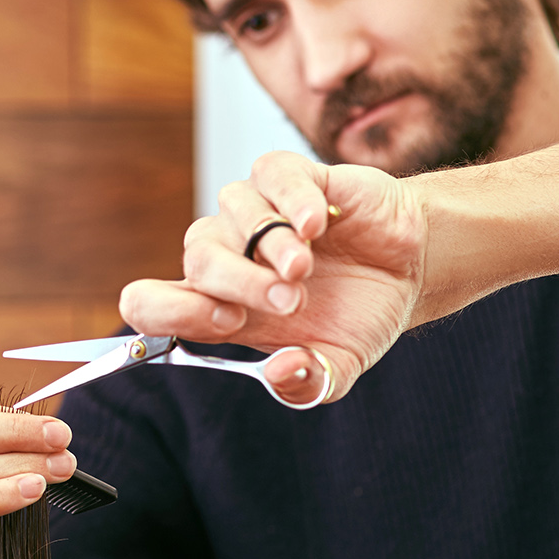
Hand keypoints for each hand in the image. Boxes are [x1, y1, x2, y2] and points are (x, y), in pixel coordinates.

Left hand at [119, 152, 427, 403]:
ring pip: (231, 213)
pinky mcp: (290, 177)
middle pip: (196, 259)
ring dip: (269, 245)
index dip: (164, 312)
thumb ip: (309, 383)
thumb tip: (280, 373)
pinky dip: (291, 199)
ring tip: (304, 269)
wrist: (410, 268)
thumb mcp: (339, 365)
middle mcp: (227, 255)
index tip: (223, 321)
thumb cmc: (359, 314)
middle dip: (240, 283)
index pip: (148, 303)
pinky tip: (316, 225)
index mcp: (220, 306)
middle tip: (290, 302)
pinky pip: (270, 175)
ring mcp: (256, 213)